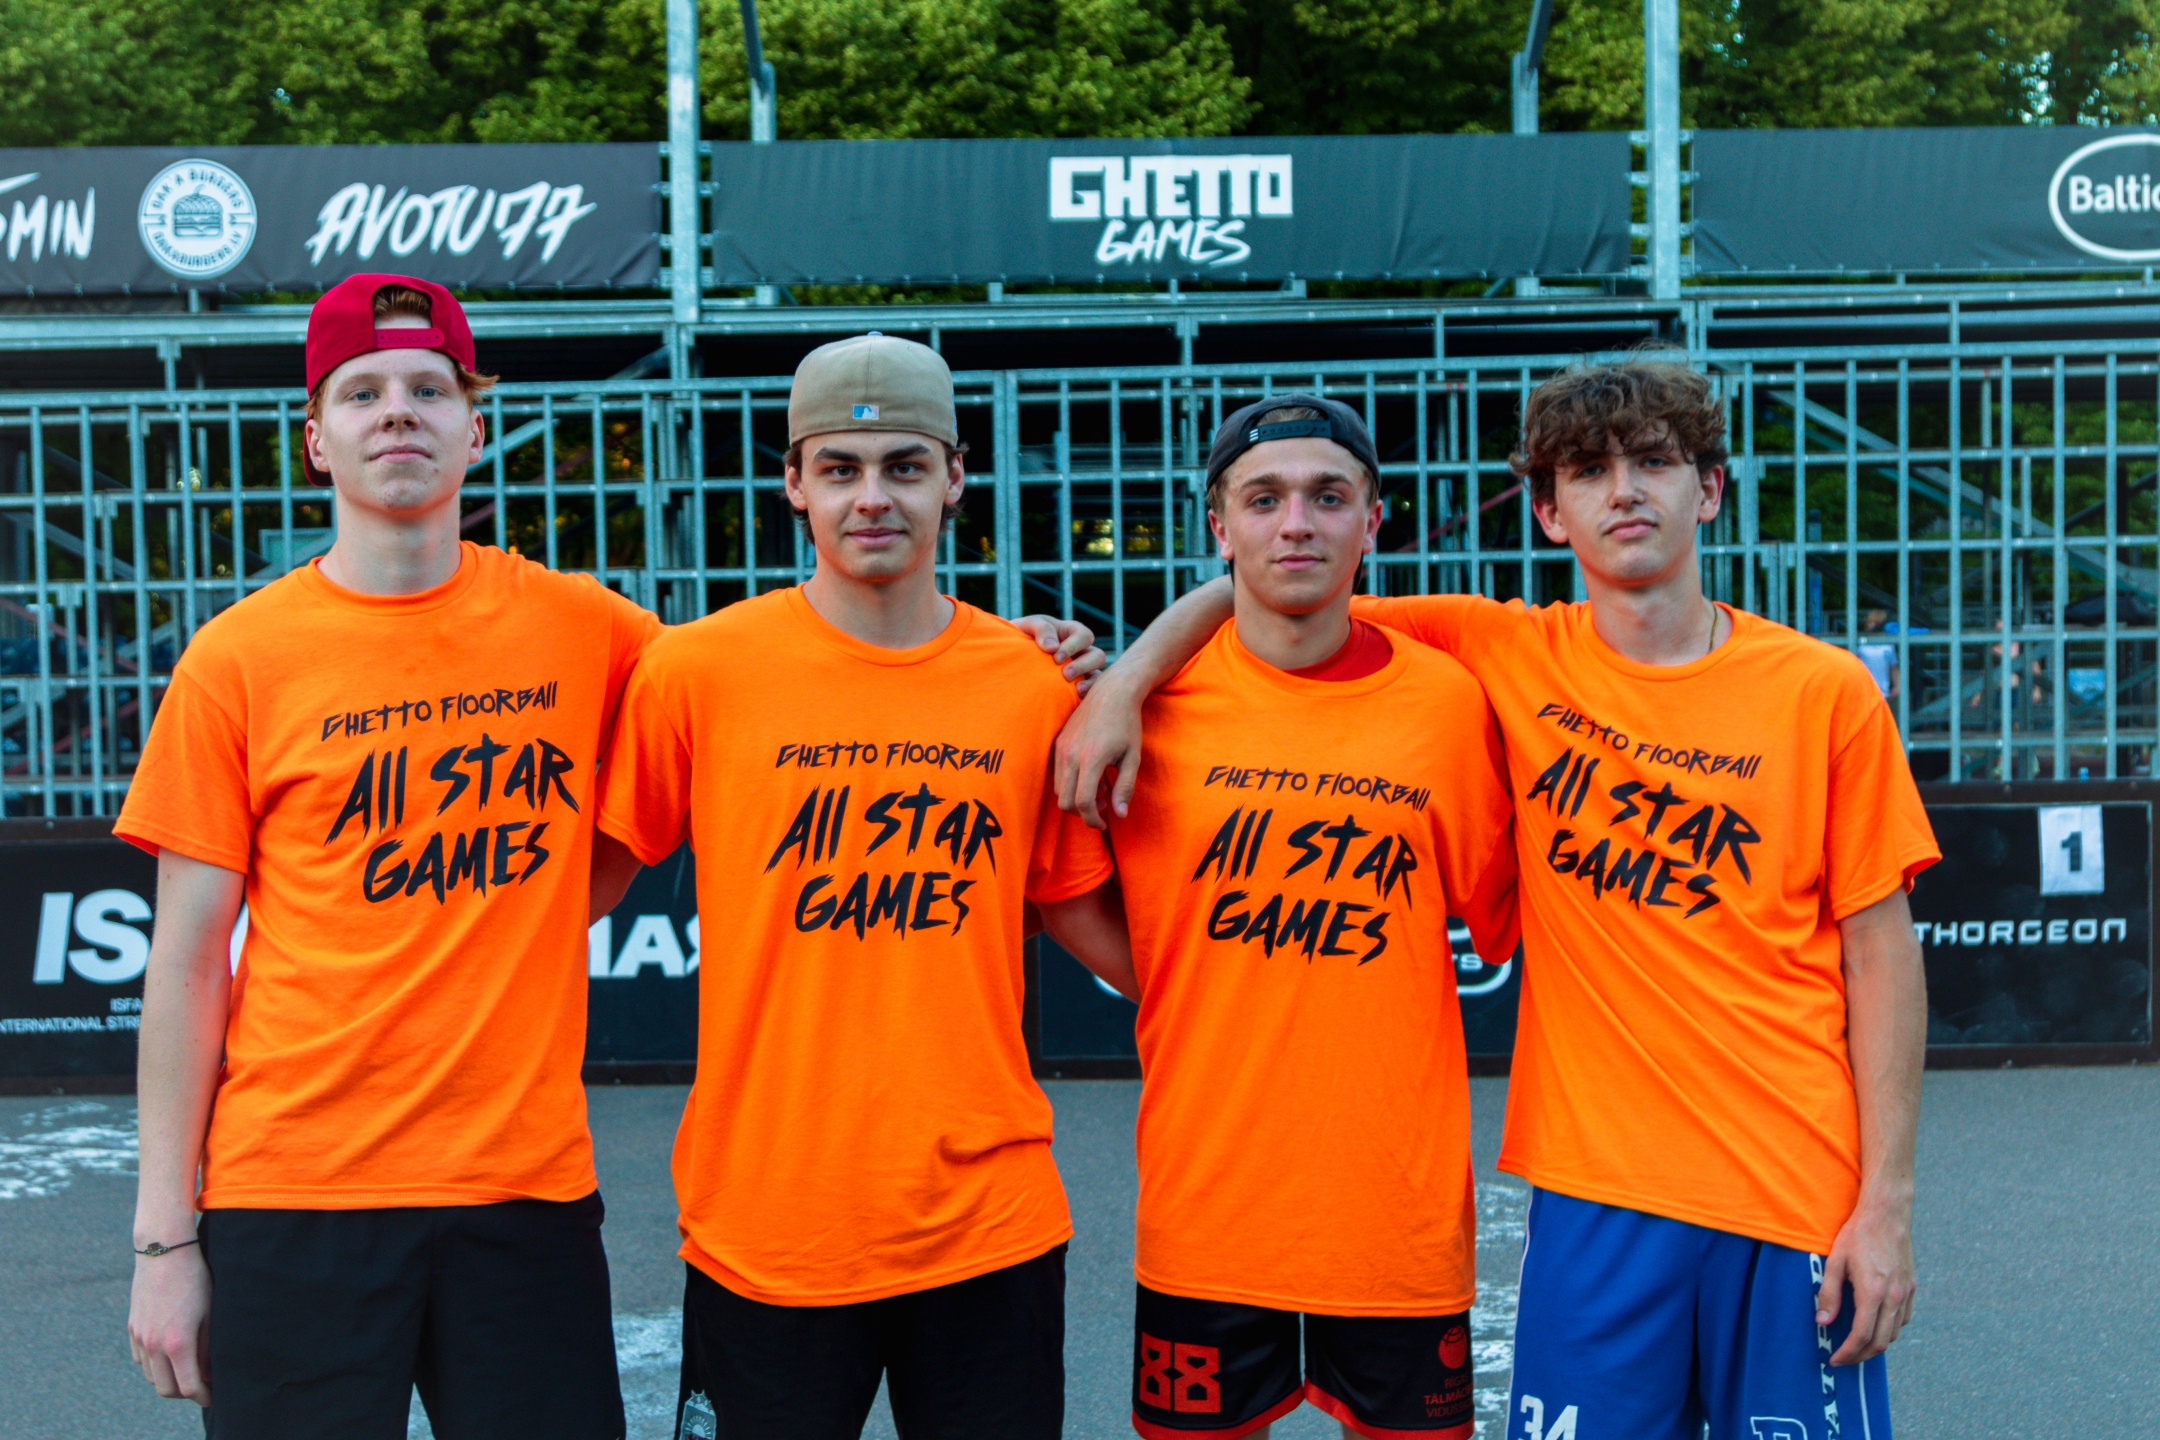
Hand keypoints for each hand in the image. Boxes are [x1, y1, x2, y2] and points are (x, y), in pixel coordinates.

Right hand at [129, 1242, 211, 1404]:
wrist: (165, 1250)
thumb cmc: (196, 1278)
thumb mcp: (210, 1312)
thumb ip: (208, 1347)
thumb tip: (209, 1372)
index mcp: (177, 1342)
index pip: (188, 1386)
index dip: (203, 1396)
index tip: (213, 1396)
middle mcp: (153, 1344)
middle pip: (166, 1389)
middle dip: (185, 1392)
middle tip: (202, 1385)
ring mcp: (139, 1337)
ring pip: (151, 1376)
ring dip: (168, 1379)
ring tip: (188, 1369)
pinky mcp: (132, 1328)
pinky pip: (141, 1360)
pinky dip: (155, 1365)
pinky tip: (170, 1353)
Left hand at [1012, 615, 1106, 694]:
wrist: (1010, 660)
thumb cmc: (1020, 638)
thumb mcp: (1027, 626)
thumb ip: (1041, 629)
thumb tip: (1053, 647)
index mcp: (1071, 633)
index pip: (1084, 636)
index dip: (1074, 646)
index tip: (1056, 657)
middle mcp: (1080, 652)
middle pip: (1098, 657)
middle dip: (1083, 665)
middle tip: (1065, 674)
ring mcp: (1081, 672)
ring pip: (1098, 676)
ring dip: (1089, 681)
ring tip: (1075, 689)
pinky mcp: (1076, 689)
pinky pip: (1090, 693)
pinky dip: (1087, 695)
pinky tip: (1075, 697)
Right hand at [1054, 671, 1144, 827]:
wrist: (1112, 692)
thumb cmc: (1127, 724)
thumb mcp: (1132, 757)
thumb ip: (1124, 787)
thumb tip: (1120, 814)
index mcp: (1092, 759)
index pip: (1083, 802)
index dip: (1092, 819)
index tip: (1105, 823)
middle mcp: (1071, 754)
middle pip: (1066, 801)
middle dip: (1083, 812)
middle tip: (1104, 805)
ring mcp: (1061, 748)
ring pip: (1060, 790)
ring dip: (1077, 797)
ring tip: (1101, 788)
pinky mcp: (1058, 743)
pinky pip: (1058, 774)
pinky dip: (1072, 783)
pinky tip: (1092, 774)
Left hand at [1819, 1190, 1914, 1363]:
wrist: (1887, 1214)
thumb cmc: (1857, 1235)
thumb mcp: (1835, 1261)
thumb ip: (1829, 1294)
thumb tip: (1823, 1322)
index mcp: (1873, 1292)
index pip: (1861, 1336)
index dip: (1847, 1353)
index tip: (1834, 1359)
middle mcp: (1894, 1297)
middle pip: (1880, 1342)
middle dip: (1861, 1356)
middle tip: (1843, 1357)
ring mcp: (1906, 1293)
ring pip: (1894, 1333)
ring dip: (1876, 1344)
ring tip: (1856, 1344)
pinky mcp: (1912, 1288)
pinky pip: (1903, 1319)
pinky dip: (1889, 1330)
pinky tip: (1875, 1325)